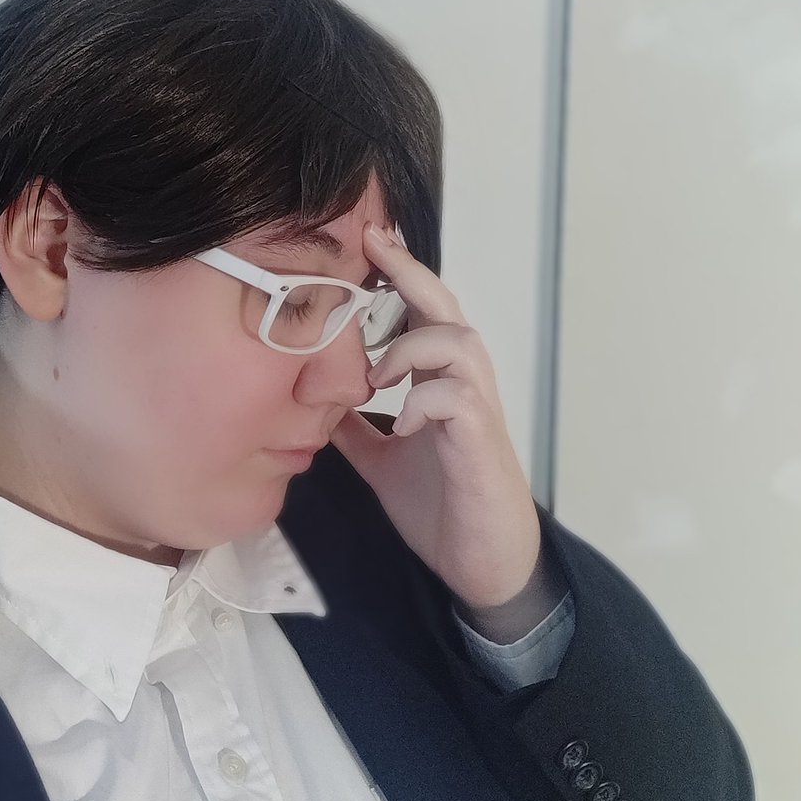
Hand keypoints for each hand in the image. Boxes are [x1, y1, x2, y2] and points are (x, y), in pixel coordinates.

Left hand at [326, 221, 542, 611]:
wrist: (483, 560)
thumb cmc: (442, 504)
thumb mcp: (383, 461)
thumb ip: (358, 430)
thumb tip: (316, 406)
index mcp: (439, 383)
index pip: (422, 314)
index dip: (398, 275)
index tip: (365, 239)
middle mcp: (463, 386)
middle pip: (446, 309)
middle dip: (410, 272)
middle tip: (373, 243)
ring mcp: (476, 413)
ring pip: (460, 343)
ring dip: (412, 347)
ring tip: (376, 377)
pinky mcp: (480, 444)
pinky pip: (459, 400)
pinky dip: (425, 401)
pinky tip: (401, 423)